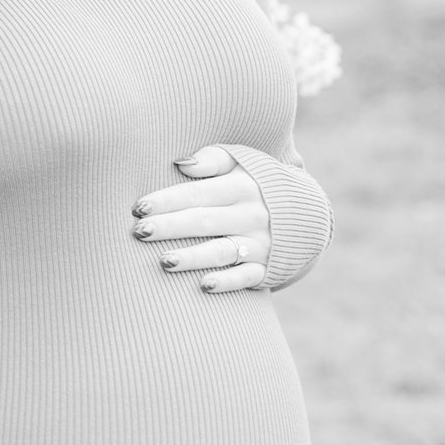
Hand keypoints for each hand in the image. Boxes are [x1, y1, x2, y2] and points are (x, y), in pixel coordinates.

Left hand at [133, 144, 270, 293]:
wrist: (306, 212)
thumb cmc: (257, 182)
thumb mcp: (241, 161)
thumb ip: (212, 159)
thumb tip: (180, 163)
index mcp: (241, 186)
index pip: (197, 193)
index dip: (167, 200)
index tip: (138, 207)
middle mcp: (251, 215)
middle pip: (204, 221)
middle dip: (170, 227)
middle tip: (139, 232)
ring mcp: (260, 243)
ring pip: (221, 251)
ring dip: (193, 257)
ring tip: (164, 261)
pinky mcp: (267, 267)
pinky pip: (246, 277)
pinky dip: (227, 281)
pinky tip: (204, 285)